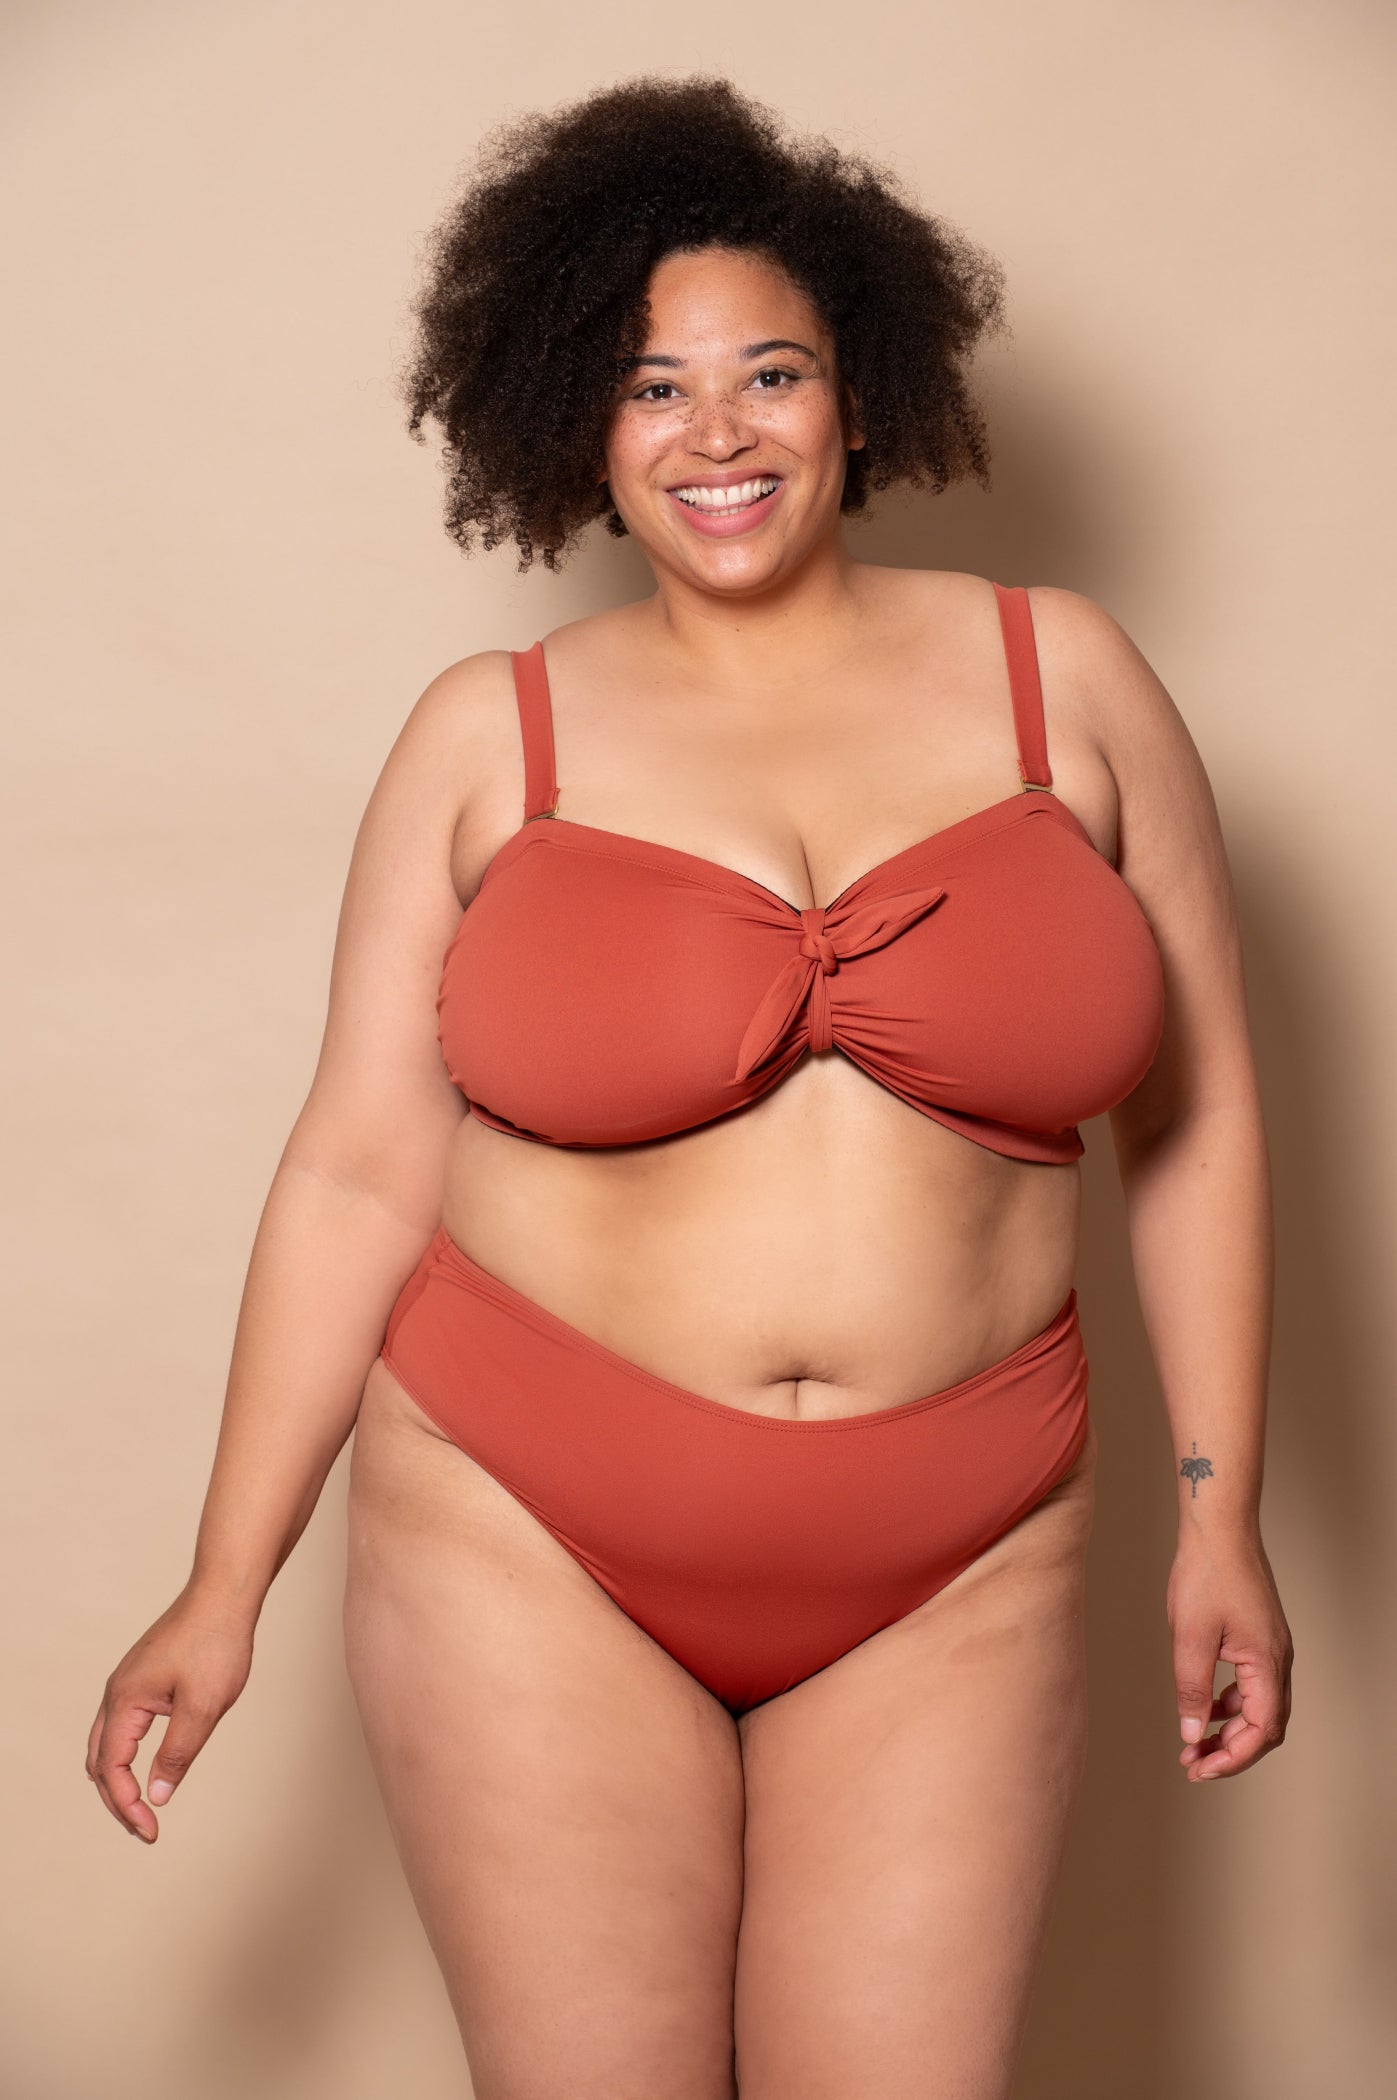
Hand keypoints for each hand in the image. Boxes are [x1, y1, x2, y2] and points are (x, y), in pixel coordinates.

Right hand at [86, 1584, 254, 1841]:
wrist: (225, 1593)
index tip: (151, 1831)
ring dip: (118, 1779)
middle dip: (117, 1799)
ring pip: (106, 1743)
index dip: (126, 1806)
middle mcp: (117, 1691)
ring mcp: (128, 1682)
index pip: (112, 1768)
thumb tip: (156, 1797)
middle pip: (99, 1760)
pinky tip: (147, 1766)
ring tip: (142, 1807)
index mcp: (125, 1700)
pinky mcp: (143, 1676)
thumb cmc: (216, 1644)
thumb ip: (177, 1754)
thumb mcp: (203, 1706)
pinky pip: (122, 1725)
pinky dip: (126, 1755)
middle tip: (145, 1830)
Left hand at [1167, 1528, 1292, 1781]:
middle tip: (1194, 1763)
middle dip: (1232, 1751)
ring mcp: (1272, 1647)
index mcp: (1267, 1663)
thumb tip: (1193, 1733)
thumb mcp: (1190, 1637)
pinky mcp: (1260, 1636)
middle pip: (1266, 1726)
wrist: (1219, 1527)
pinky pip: (1254, 1684)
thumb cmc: (1206, 1574)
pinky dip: (1232, 1703)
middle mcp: (1278, 1659)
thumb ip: (1192, 1689)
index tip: (1199, 1769)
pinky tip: (1207, 1704)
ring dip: (1232, 1729)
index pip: (1260, 1731)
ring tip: (1196, 1740)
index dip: (1232, 1759)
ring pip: (1261, 1707)